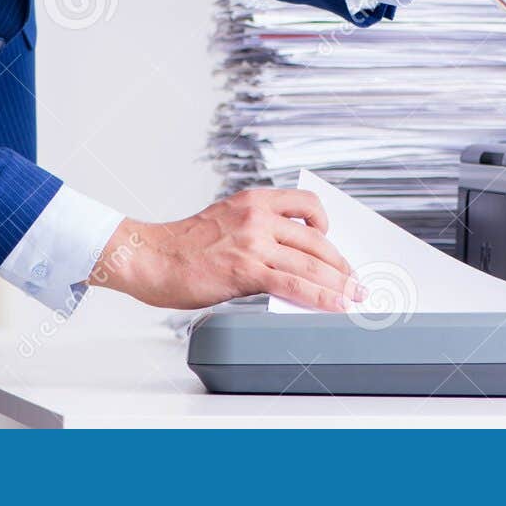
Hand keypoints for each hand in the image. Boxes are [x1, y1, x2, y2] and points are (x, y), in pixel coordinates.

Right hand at [88, 189, 365, 311]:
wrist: (151, 258)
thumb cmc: (182, 246)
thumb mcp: (225, 221)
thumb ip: (257, 231)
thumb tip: (290, 257)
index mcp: (253, 200)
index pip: (307, 204)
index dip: (327, 225)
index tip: (335, 245)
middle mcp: (257, 216)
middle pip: (316, 238)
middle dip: (340, 263)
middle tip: (354, 280)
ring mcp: (253, 242)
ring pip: (311, 262)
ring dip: (340, 282)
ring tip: (354, 296)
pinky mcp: (247, 269)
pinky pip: (295, 283)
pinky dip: (321, 296)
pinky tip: (335, 305)